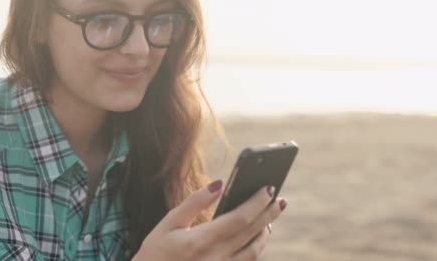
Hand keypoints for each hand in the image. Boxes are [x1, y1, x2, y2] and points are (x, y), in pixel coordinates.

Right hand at [132, 180, 286, 260]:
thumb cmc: (156, 252)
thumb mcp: (169, 223)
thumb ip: (195, 202)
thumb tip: (219, 184)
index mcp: (200, 241)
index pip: (240, 219)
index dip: (257, 202)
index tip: (268, 188)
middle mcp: (215, 258)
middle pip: (252, 233)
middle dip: (269, 214)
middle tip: (280, 199)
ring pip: (254, 251)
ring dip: (266, 232)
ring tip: (271, 217)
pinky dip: (256, 248)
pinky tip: (257, 237)